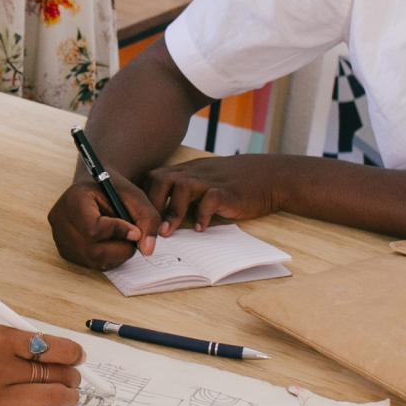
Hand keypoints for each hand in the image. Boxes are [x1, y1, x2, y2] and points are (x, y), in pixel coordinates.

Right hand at [0, 325, 82, 405]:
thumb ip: (7, 343)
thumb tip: (41, 352)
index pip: (52, 347)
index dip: (72, 354)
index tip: (76, 357)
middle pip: (56, 375)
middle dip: (72, 379)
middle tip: (72, 381)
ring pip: (49, 401)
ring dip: (65, 401)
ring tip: (64, 399)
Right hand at [47, 170, 162, 269]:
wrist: (96, 188)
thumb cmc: (115, 190)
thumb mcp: (135, 196)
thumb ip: (147, 219)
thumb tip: (147, 250)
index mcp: (73, 199)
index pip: (93, 229)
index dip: (118, 233)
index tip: (136, 230)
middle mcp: (60, 219)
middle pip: (93, 250)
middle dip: (121, 248)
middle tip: (134, 238)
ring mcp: (59, 237)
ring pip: (93, 260)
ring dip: (116, 254)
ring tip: (124, 238)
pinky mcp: (64, 250)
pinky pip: (90, 263)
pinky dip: (108, 258)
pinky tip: (112, 243)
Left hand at [144, 155, 289, 232]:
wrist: (269, 176)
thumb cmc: (233, 184)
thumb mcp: (203, 183)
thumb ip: (183, 195)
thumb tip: (159, 220)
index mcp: (185, 172)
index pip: (152, 178)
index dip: (142, 197)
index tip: (136, 219)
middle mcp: (194, 173)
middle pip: (160, 179)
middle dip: (151, 205)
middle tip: (147, 229)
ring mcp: (211, 181)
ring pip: (182, 187)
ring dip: (171, 211)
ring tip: (167, 233)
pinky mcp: (228, 191)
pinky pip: (211, 199)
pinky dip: (203, 214)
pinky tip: (200, 229)